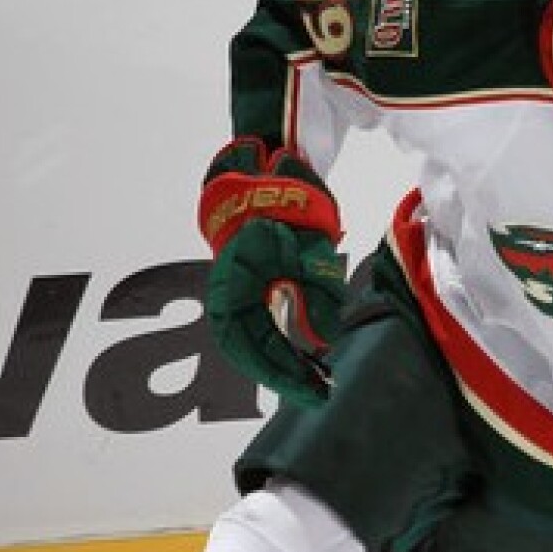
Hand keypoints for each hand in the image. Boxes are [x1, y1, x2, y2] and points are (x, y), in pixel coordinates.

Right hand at [198, 139, 346, 405]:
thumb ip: (318, 294)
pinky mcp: (252, 278)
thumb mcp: (312, 248)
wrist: (269, 160)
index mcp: (235, 280)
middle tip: (317, 391)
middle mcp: (229, 287)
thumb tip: (322, 338)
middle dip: (281, 372)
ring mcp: (239, 283)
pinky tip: (306, 349)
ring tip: (315, 377)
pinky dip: (282, 338)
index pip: (248, 343)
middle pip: (249, 346)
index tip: (308, 389)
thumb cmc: (286, 197)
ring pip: (255, 335)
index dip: (277, 372)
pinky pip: (262, 318)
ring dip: (282, 358)